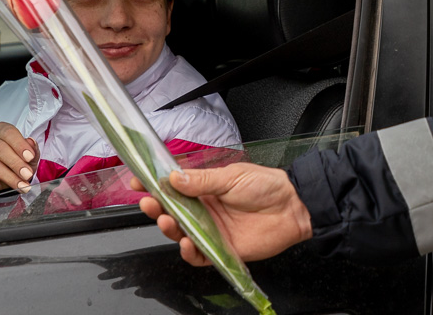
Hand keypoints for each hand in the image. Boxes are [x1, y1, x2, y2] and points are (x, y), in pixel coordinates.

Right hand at [0, 122, 38, 194]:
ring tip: (20, 185)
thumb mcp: (28, 156)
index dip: (20, 144)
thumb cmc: (15, 161)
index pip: (9, 133)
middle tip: (27, 174)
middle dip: (16, 163)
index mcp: (1, 131)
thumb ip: (32, 150)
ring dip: (8, 176)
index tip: (30, 157)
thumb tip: (32, 142)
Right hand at [134, 163, 312, 264]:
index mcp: (206, 188)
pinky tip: (186, 243)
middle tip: (150, 202)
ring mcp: (212, 230)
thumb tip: (174, 177)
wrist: (294, 206)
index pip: (174, 187)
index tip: (138, 180)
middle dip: (157, 207)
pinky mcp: (221, 249)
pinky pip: (198, 255)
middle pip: (172, 212)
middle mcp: (205, 210)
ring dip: (169, 229)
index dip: (155, 184)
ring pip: (180, 233)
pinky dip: (188, 251)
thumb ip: (203, 181)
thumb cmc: (267, 186)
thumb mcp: (232, 176)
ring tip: (168, 220)